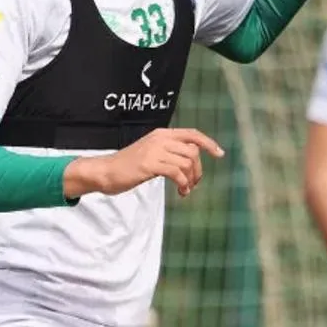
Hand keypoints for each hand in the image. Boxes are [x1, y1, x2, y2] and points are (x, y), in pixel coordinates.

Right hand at [64, 128, 224, 198]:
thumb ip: (168, 152)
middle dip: (198, 171)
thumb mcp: (150, 153)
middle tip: (193, 185)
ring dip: (191, 180)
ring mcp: (154, 150)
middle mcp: (160, 138)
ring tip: (185, 191)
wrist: (105, 171)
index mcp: (161, 134)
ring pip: (187, 162)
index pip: (192, 134)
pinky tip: (180, 192)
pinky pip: (177, 172)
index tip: (220, 154)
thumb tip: (190, 161)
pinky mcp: (149, 164)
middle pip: (193, 152)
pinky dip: (183, 184)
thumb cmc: (128, 166)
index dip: (209, 143)